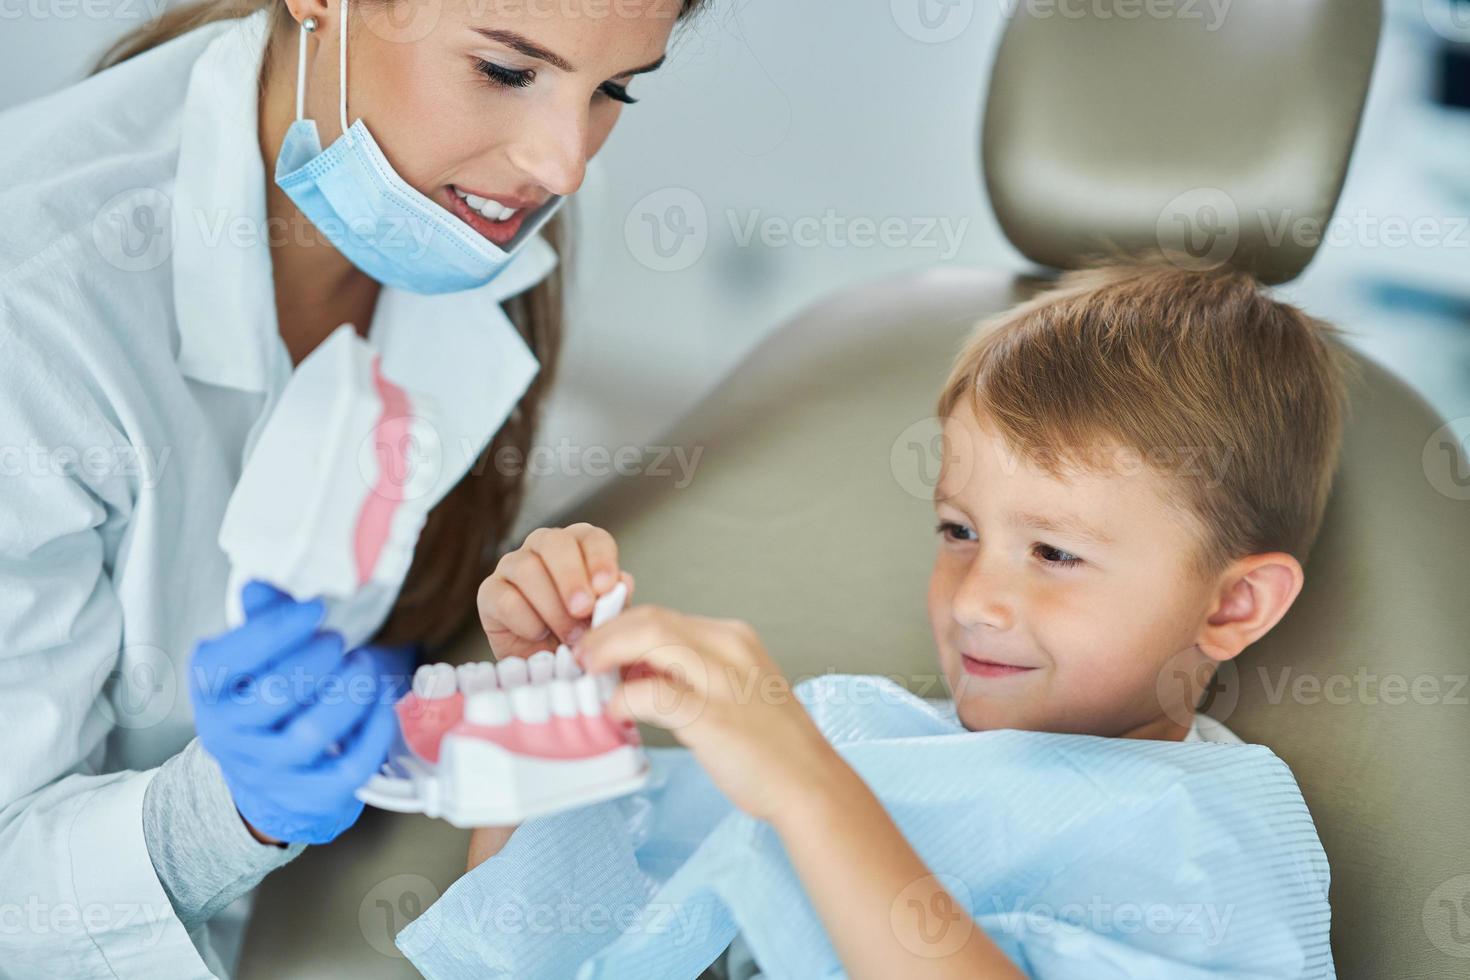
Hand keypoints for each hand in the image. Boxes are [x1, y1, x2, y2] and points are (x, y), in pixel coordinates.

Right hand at [190, 581, 408, 844]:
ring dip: (351, 691)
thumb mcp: (253, 657)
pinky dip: (374, 732)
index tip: (314, 609)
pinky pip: (349, 767)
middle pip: (277, 693)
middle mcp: (229, 733)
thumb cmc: (264, 698)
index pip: (230, 657)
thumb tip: (257, 585)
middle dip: (319, 659)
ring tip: (365, 666)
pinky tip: (381, 705)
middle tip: (339, 642)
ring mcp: (269, 770)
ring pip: (313, 733)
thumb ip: (261, 619)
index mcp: (210, 690)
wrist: (266, 779)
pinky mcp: (309, 796)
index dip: (278, 628)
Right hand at [477, 523, 633, 659]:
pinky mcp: (489, 593)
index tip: (607, 587)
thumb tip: (623, 582)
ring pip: (527, 568)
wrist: (549, 666)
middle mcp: (543, 548)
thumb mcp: (605, 620)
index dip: (600, 559)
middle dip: (571, 577)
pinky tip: (540, 635)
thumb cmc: (581, 635)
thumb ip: (615, 601)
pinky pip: (505, 599)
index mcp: (578, 546)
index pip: (591, 537)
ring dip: (552, 606)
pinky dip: (527, 621)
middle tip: (584, 609)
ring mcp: (512, 566)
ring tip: (569, 636)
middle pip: (554, 542)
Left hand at [574, 606, 839, 824]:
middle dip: (605, 635)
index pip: (661, 615)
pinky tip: (614, 711)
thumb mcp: (732, 688)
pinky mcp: (714, 716)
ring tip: (588, 676)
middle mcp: (728, 648)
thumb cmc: (769, 744)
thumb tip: (631, 668)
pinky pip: (655, 693)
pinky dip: (625, 697)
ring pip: (651, 639)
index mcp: (732, 638)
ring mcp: (723, 680)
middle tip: (580, 658)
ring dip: (608, 654)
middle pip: (650, 619)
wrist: (809, 784)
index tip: (595, 646)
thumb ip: (689, 673)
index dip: (618, 627)